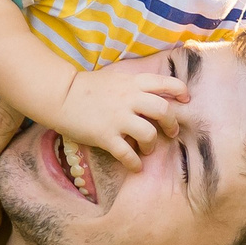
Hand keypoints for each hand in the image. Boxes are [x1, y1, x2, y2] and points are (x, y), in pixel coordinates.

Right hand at [52, 64, 187, 169]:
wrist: (60, 95)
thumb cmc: (87, 88)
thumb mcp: (115, 79)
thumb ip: (134, 86)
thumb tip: (153, 95)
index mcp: (132, 83)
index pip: (165, 83)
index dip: (180, 91)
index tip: (185, 100)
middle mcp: (128, 99)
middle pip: (164, 110)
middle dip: (172, 123)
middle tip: (170, 132)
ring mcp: (117, 118)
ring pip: (149, 133)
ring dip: (152, 144)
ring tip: (147, 149)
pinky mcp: (105, 135)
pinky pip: (127, 154)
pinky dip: (135, 163)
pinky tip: (135, 166)